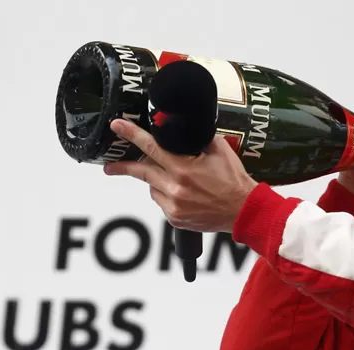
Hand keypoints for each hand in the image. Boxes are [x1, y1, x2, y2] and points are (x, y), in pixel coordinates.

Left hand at [102, 118, 258, 232]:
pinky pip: (162, 202)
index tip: (117, 126)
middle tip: (108, 166)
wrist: (245, 211)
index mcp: (184, 169)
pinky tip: (184, 194)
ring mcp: (173, 206)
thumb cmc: (234, 181)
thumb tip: (183, 128)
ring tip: (177, 179)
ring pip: (152, 188)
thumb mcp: (219, 151)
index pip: (151, 147)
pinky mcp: (175, 219)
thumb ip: (197, 139)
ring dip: (156, 181)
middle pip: (141, 172)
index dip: (131, 134)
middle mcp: (175, 189)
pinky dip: (167, 195)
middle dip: (122, 166)